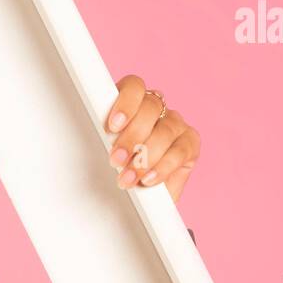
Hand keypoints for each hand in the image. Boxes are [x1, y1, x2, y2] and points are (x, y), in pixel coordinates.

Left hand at [104, 74, 199, 203]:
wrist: (138, 196)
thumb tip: (92, 138)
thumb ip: (105, 138)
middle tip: (116, 159)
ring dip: (145, 156)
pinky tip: (148, 179)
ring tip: (128, 177)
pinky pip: (180, 151)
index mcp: (132, 102)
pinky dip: (162, 167)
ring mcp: (176, 124)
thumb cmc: (118, 167)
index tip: (112, 127)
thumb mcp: (106, 150)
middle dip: (132, 136)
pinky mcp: (190, 144)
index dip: (125, 103)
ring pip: (166, 130)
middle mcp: (156, 109)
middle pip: (151, 107)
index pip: (134, 86)